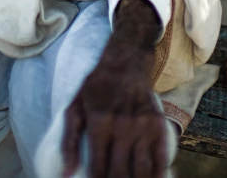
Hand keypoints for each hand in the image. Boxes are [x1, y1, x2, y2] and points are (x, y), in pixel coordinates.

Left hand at [62, 0, 165, 177]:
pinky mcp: (158, 125)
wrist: (126, 61)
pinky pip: (160, 160)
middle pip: (120, 173)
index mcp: (99, 121)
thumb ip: (68, 141)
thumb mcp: (75, 107)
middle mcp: (122, 126)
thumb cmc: (96, 86)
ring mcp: (143, 126)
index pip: (98, 167)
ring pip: (141, 171)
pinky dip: (157, 176)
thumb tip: (66, 174)